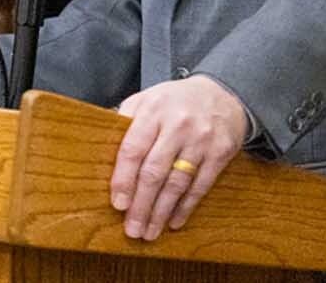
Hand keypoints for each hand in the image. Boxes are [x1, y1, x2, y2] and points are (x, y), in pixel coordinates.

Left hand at [109, 76, 248, 239]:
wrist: (223, 93)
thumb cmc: (176, 101)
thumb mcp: (148, 98)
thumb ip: (126, 121)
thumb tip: (102, 150)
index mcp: (153, 109)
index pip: (133, 149)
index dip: (124, 179)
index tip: (118, 204)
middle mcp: (178, 124)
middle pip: (154, 171)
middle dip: (141, 205)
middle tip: (132, 229)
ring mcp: (201, 139)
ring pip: (177, 183)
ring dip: (161, 212)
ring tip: (149, 232)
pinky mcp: (221, 152)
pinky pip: (200, 185)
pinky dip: (186, 206)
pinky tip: (174, 221)